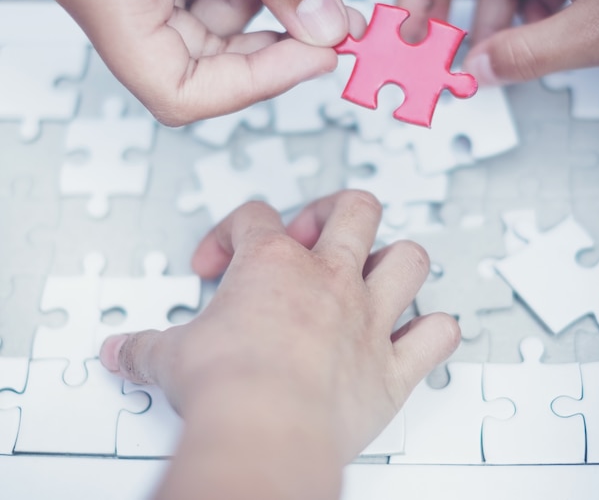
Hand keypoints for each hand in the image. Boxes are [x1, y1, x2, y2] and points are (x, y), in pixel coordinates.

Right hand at [100, 190, 459, 499]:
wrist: (262, 432)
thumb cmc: (224, 387)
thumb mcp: (170, 357)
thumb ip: (145, 347)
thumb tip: (120, 350)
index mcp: (272, 265)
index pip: (253, 217)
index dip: (229, 230)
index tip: (216, 262)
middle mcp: (327, 280)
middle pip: (354, 209)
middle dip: (336, 212)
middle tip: (316, 234)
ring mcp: (366, 319)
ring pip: (407, 259)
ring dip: (396, 261)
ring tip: (375, 273)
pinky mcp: (391, 369)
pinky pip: (436, 338)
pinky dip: (434, 333)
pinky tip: (420, 335)